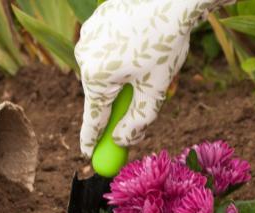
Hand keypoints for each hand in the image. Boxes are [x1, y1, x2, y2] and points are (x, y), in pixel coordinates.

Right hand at [75, 0, 234, 157]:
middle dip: (115, 104)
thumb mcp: (156, 90)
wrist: (170, 0)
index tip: (88, 156)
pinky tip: (137, 44)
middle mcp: (84, 57)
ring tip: (144, 62)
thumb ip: (138, 121)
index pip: (94, 119)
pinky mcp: (94, 22)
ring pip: (102, 70)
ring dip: (119, 77)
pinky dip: (117, 54)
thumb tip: (121, 142)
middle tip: (133, 107)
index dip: (92, 141)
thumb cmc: (165, 45)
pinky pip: (103, 49)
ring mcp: (87, 37)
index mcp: (96, 77)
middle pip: (99, 94)